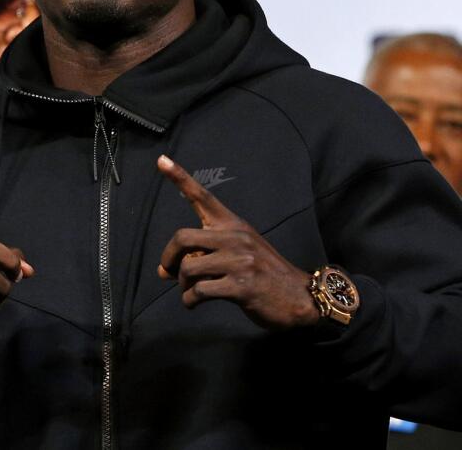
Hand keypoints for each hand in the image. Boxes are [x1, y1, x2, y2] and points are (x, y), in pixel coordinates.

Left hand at [155, 155, 317, 329]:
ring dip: (182, 284)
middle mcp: (235, 237)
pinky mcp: (241, 286)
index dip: (180, 178)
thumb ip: (201, 257)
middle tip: (168, 272)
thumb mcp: (236, 256)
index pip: (203, 196)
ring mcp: (240, 261)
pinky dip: (189, 300)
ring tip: (189, 291)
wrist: (301, 297)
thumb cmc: (262, 275)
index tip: (161, 160)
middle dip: (168, 257)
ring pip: (188, 267)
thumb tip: (163, 271)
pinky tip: (193, 303)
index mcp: (233, 225)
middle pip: (182, 237)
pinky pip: (199, 291)